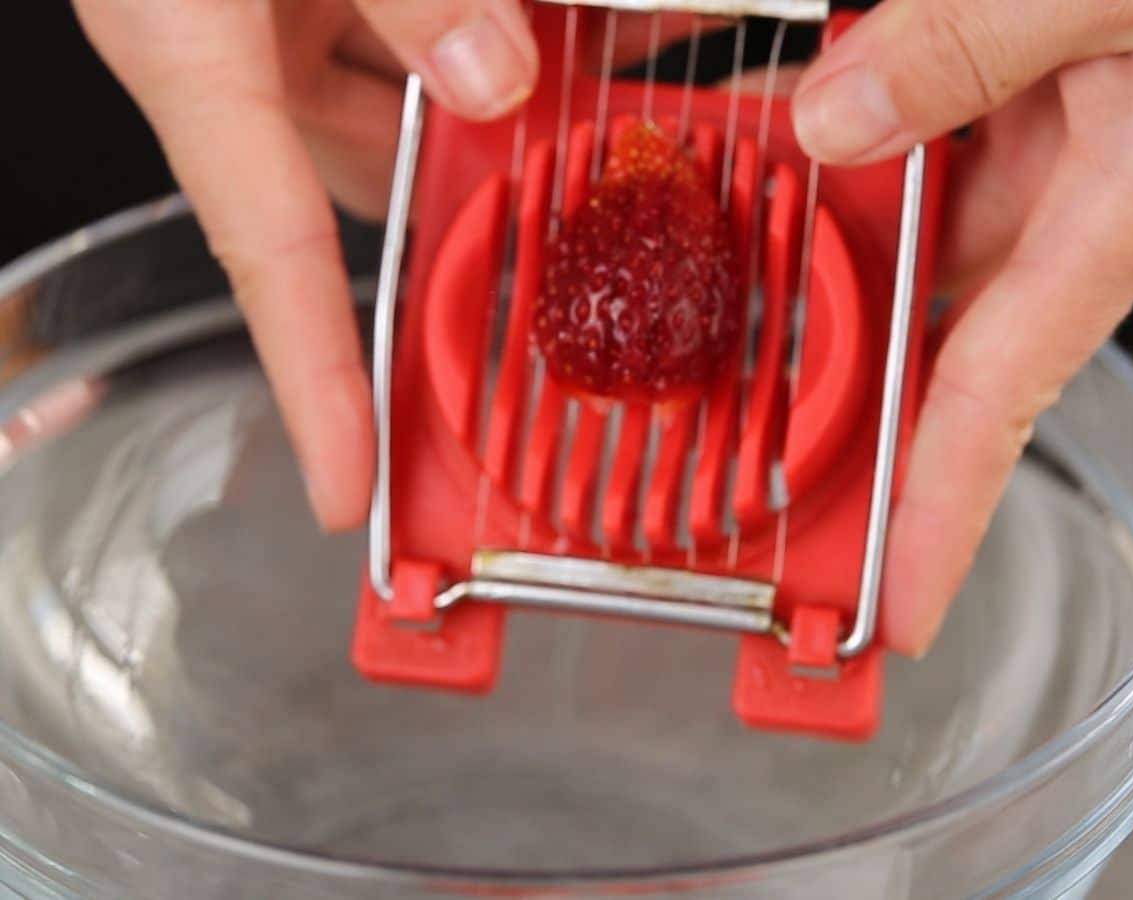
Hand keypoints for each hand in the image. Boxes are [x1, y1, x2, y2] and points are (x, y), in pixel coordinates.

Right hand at [72, 0, 539, 529]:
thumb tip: (500, 79)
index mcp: (192, 56)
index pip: (269, 260)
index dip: (316, 388)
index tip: (353, 493)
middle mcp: (231, 60)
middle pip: (371, 188)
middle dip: (472, 210)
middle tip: (580, 226)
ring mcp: (271, 16)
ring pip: (405, 108)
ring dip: (499, 111)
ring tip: (598, 100)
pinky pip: (414, 30)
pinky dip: (495, 32)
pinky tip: (574, 29)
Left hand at [789, 1, 1132, 655]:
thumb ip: (967, 49)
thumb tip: (834, 119)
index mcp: (1114, 219)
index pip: (993, 405)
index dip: (938, 518)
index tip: (891, 610)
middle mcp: (1083, 200)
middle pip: (925, 308)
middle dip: (829, 331)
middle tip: (724, 356)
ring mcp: (1069, 140)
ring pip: (920, 206)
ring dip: (833, 203)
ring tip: (727, 185)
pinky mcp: (1057, 78)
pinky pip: (938, 117)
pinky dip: (870, 109)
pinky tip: (808, 90)